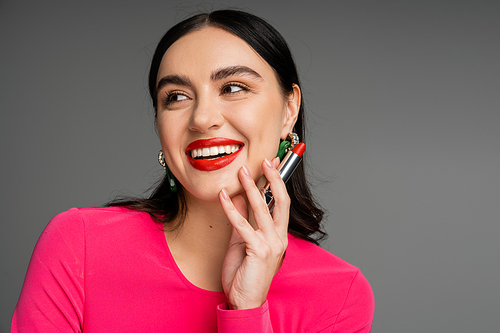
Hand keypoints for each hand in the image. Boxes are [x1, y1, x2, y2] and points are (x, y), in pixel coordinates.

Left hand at [219, 157, 289, 309]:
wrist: (245, 301)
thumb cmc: (246, 274)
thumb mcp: (243, 242)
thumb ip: (244, 220)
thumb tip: (239, 198)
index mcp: (279, 236)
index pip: (282, 204)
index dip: (278, 183)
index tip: (272, 165)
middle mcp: (279, 238)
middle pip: (281, 202)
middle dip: (273, 179)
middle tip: (265, 161)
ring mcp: (271, 245)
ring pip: (263, 209)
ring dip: (251, 188)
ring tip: (242, 172)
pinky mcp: (258, 251)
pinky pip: (242, 225)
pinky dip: (231, 209)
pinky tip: (223, 196)